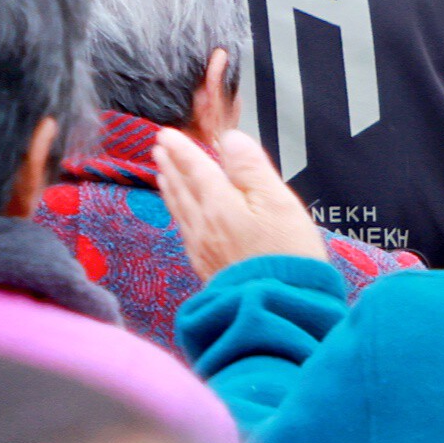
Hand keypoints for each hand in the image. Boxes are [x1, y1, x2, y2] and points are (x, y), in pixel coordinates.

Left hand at [149, 121, 333, 276]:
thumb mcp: (278, 204)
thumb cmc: (285, 254)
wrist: (278, 308)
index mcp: (219, 204)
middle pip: (182, 188)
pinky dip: (177, 213)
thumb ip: (251, 169)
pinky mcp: (207, 268)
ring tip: (162, 173)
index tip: (166, 133)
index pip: (195, 168)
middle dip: (170, 165)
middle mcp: (203, 224)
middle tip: (158, 147)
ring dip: (170, 187)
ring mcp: (202, 248)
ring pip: (180, 209)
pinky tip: (180, 215)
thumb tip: (230, 139)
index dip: (182, 149)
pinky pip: (185, 230)